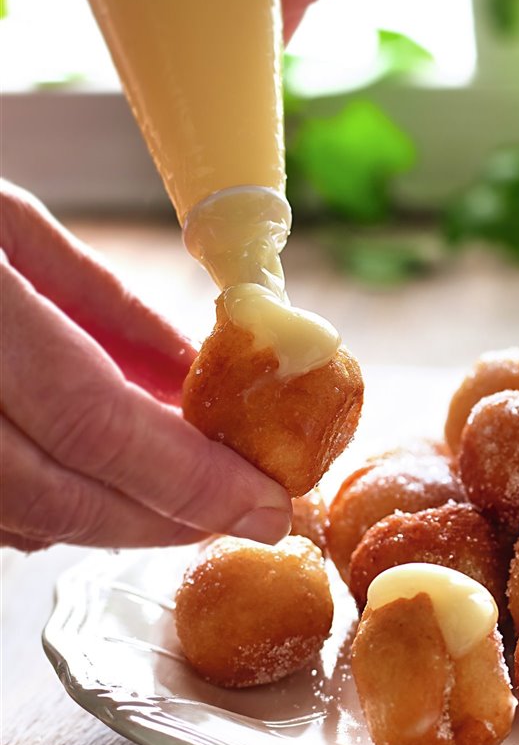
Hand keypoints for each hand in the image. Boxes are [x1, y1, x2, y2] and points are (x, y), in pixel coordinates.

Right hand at [0, 181, 291, 551]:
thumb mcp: (2, 221)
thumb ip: (102, 304)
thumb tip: (189, 369)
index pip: (96, 423)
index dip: (190, 476)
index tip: (266, 500)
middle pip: (64, 498)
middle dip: (169, 519)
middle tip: (241, 514)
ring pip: (21, 523)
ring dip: (118, 524)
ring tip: (186, 506)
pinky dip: (52, 517)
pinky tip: (100, 495)